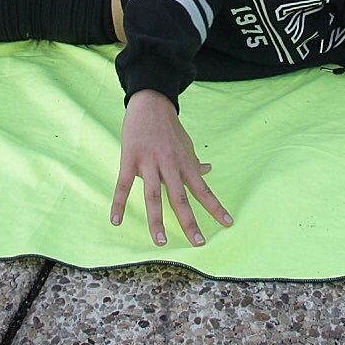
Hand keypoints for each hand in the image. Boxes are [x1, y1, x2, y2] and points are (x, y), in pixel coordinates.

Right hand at [111, 90, 231, 246]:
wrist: (150, 102)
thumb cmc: (169, 126)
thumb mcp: (186, 144)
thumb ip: (194, 161)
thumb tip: (209, 170)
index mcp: (185, 163)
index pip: (203, 190)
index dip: (216, 207)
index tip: (228, 224)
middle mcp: (170, 165)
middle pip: (180, 197)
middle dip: (189, 221)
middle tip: (198, 243)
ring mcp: (149, 163)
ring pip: (154, 195)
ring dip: (157, 220)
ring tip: (161, 241)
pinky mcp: (130, 159)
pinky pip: (124, 185)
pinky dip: (119, 203)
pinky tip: (116, 220)